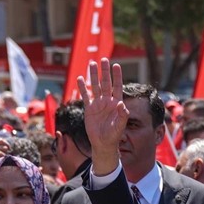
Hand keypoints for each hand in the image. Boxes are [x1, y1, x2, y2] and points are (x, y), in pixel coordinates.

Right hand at [80, 59, 128, 174]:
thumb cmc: (114, 136)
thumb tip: (122, 104)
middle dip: (104, 72)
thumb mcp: (120, 126)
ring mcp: (98, 104)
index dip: (117, 76)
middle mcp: (107, 101)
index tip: (116, 65)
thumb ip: (122, 115)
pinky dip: (83, 88)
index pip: (117, 86)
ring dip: (94, 76)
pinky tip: (80, 79)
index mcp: (116, 103)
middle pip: (106, 83)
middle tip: (103, 59)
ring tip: (91, 64)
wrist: (103, 143)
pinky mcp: (89, 109)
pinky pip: (86, 96)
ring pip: (95, 86)